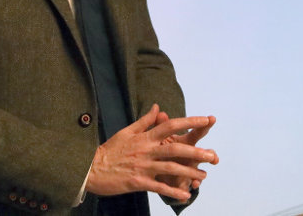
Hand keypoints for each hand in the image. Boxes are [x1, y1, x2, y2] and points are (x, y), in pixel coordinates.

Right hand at [86, 104, 217, 199]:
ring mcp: (142, 166)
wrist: (90, 169)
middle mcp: (146, 150)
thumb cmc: (109, 150)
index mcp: (145, 136)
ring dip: (188, 173)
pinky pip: (158, 187)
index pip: (170, 125)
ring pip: (170, 168)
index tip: (206, 120)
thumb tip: (157, 106)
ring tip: (203, 176)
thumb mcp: (127, 131)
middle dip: (195, 152)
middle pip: (175, 148)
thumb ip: (145, 121)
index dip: (189, 121)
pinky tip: (185, 195)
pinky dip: (172, 192)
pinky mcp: (138, 182)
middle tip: (212, 156)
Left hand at [154, 111, 217, 192]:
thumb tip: (160, 111)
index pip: (197, 132)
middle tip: (213, 158)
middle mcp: (191, 155)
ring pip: (198, 172)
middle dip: (209, 155)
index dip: (204, 125)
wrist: (156, 167)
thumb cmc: (161, 147)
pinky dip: (187, 190)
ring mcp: (189, 169)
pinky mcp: (182, 181)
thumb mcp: (158, 136)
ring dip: (199, 177)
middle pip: (203, 154)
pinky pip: (186, 186)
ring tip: (200, 181)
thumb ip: (160, 125)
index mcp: (185, 142)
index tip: (211, 118)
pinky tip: (188, 191)